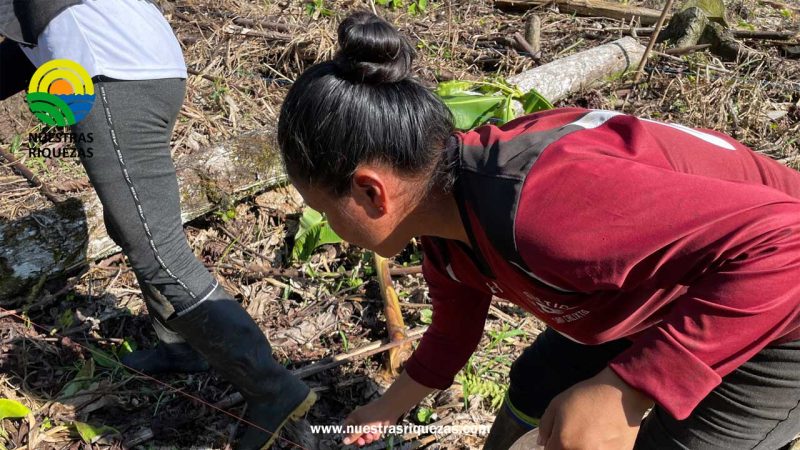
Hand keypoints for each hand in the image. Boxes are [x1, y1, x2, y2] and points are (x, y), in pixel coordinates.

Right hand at [342, 371, 435, 445]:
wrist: (390, 410)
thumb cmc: (375, 414)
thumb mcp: (362, 426)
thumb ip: (353, 435)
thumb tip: (344, 441)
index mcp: (353, 418)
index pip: (346, 430)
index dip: (348, 437)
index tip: (353, 441)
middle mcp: (359, 421)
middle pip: (355, 435)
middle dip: (359, 439)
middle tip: (363, 441)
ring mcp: (368, 424)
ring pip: (364, 436)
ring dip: (368, 438)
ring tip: (372, 435)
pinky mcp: (375, 427)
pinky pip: (372, 435)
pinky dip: (374, 436)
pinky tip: (377, 432)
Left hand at [538, 367, 652, 449]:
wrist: (620, 393)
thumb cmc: (586, 396)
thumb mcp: (557, 404)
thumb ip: (545, 427)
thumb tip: (543, 444)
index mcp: (564, 443)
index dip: (553, 446)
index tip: (559, 439)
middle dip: (567, 447)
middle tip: (576, 434)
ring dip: (584, 447)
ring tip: (591, 436)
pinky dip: (599, 448)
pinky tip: (602, 439)